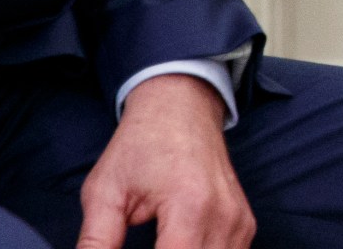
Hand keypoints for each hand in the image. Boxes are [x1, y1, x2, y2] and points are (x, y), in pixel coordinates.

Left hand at [75, 74, 252, 248]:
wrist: (180, 107)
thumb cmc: (141, 144)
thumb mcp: (104, 193)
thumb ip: (97, 242)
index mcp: (190, 206)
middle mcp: (224, 216)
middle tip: (141, 244)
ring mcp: (240, 221)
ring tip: (158, 244)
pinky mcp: (245, 223)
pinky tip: (177, 247)